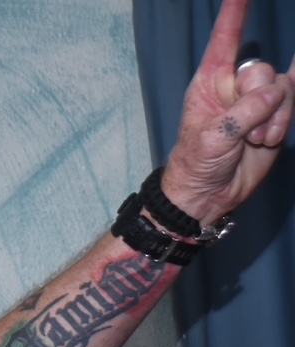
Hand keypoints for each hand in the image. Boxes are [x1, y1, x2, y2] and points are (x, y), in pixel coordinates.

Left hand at [161, 0, 294, 224]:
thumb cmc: (198, 163)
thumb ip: (244, 113)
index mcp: (210, 82)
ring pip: (284, 90)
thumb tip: (276, 92)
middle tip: (248, 133)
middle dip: (260, 104)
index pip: (225, 39)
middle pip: (262, 72)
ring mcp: (259, 100)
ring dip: (275, 121)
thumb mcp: (213, 138)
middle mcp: (235, 85)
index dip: (235, 14)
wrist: (210, 193)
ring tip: (256, 142)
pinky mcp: (278, 115)